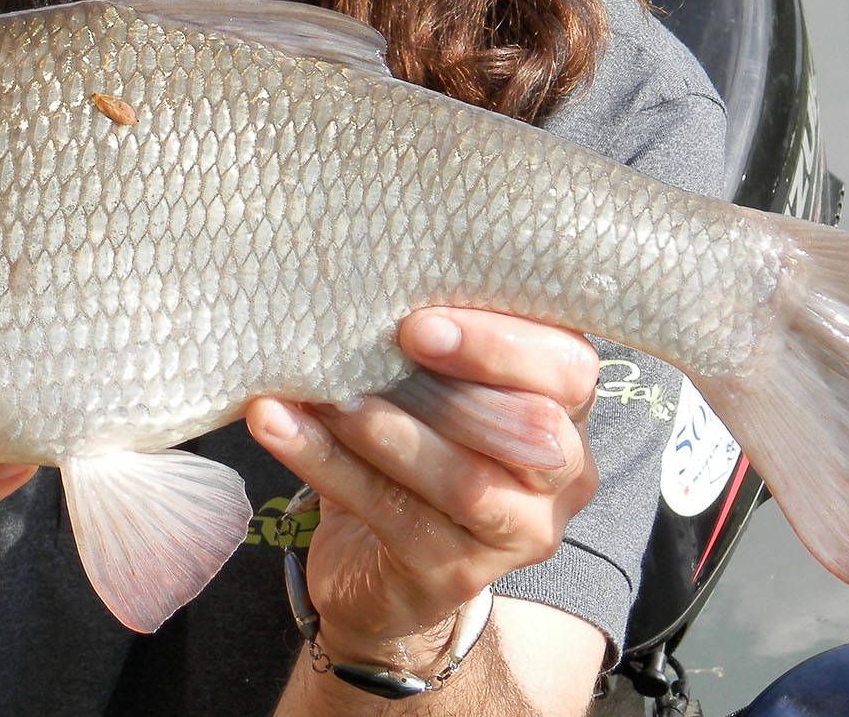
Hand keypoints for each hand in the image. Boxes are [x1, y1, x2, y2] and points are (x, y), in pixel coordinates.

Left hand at [245, 309, 597, 667]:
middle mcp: (560, 476)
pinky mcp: (452, 573)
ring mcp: (514, 534)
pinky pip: (394, 515)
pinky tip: (279, 426)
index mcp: (566, 409)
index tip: (420, 320)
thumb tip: (362, 275)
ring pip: (464, 480)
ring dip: (386, 430)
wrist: (375, 563)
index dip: (503, 341)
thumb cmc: (411, 439)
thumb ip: (430, 339)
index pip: (570, 367)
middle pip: (538, 428)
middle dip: (464, 378)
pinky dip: (329, 465)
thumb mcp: (434, 383)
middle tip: (390, 340)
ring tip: (323, 391)